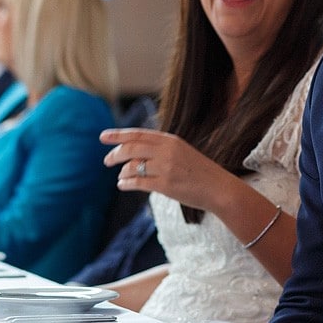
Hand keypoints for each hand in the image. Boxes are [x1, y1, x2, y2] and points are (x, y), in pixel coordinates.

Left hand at [100, 128, 237, 212]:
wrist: (219, 188)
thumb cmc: (200, 171)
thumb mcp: (182, 152)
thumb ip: (161, 149)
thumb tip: (133, 152)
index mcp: (171, 140)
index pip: (138, 134)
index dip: (118, 134)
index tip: (103, 137)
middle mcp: (167, 151)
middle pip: (132, 148)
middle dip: (115, 154)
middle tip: (107, 160)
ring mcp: (166, 168)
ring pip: (133, 166)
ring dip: (122, 171)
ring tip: (120, 175)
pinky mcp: (166, 185)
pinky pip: (138, 182)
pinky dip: (126, 183)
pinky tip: (122, 184)